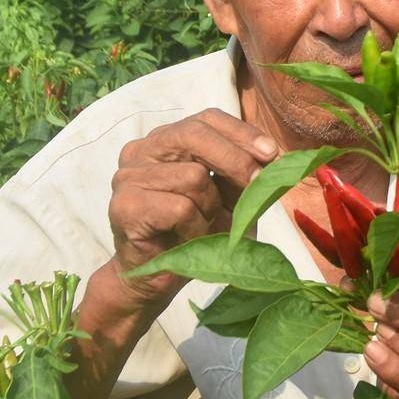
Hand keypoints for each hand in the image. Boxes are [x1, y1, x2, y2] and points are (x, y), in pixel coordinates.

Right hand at [105, 108, 277, 310]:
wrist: (159, 279)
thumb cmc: (196, 235)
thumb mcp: (229, 199)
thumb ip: (244, 174)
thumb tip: (274, 155)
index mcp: (166, 141)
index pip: (205, 119)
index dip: (241, 132)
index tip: (272, 153)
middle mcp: (141, 151)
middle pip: (194, 134)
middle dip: (235, 159)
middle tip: (258, 182)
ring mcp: (128, 176)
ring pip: (192, 176)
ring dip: (210, 208)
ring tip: (202, 228)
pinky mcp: (124, 205)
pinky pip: (180, 208)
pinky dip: (196, 229)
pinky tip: (186, 240)